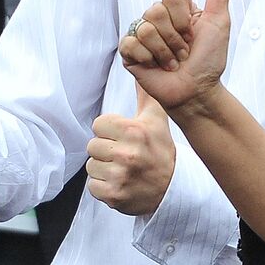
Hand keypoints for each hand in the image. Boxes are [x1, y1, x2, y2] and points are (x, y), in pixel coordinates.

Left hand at [86, 86, 175, 215]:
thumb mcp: (157, 121)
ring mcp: (119, 176)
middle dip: (106, 149)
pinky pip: (93, 186)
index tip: (124, 137)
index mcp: (135, 132)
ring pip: (91, 166)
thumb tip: (138, 70)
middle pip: (93, 145)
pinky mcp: (113, 195)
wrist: (173, 187)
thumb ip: (145, 95)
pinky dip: (103, 186)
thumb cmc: (161, 150)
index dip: (110, 130)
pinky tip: (119, 182)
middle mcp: (127, 153)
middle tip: (124, 154)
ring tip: (122, 168)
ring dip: (103, 168)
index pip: (99, 124)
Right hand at [122, 0, 234, 114]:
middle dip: (176, 38)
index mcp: (177, 9)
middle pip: (155, 11)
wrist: (196, 91)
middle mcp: (157, 18)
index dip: (184, 19)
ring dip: (165, 52)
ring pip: (145, 29)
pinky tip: (157, 67)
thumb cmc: (209, 59)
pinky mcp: (129, 53)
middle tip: (184, 52)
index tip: (194, 34)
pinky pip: (131, 44)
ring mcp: (141, 35)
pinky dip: (149, 59)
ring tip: (173, 62)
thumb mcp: (219, 22)